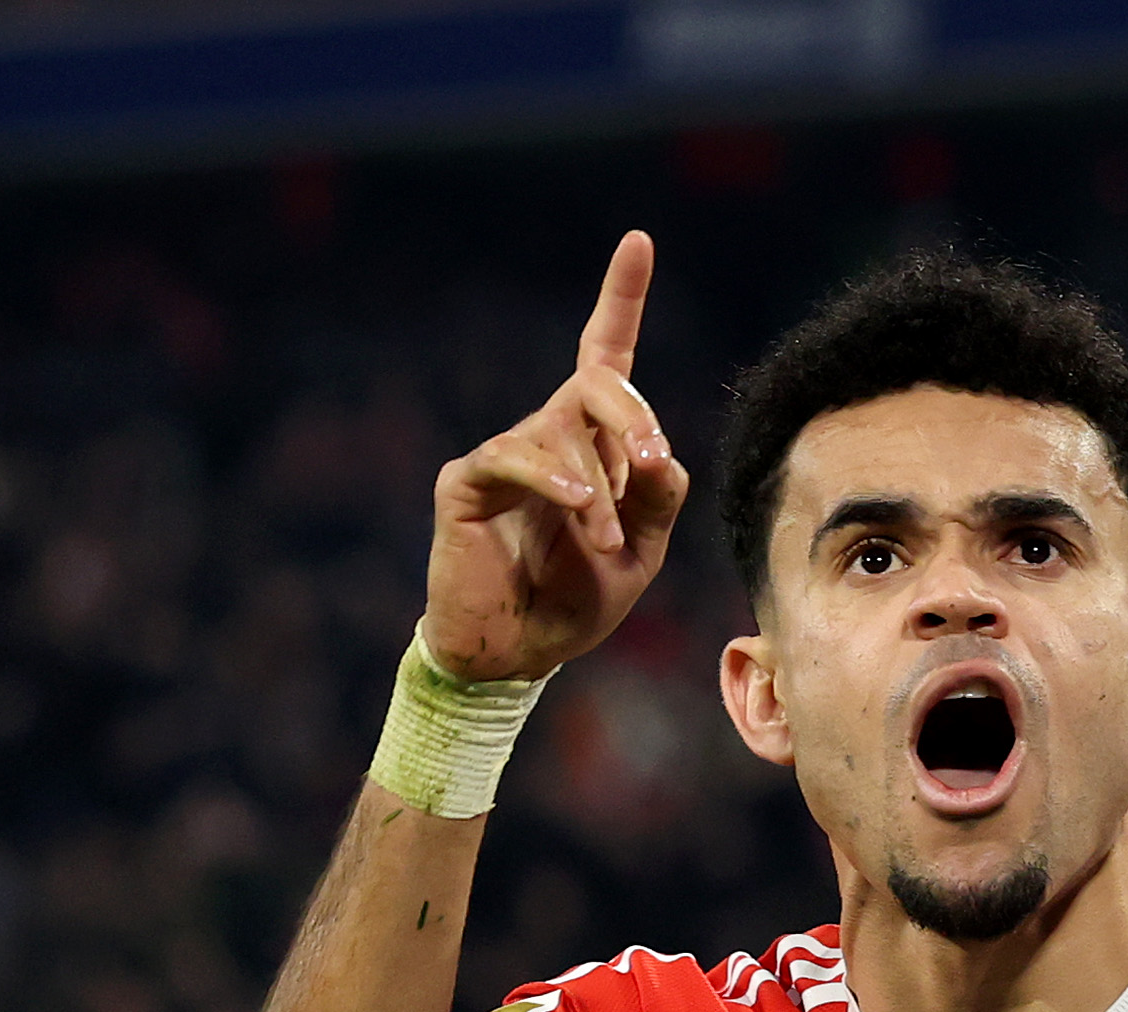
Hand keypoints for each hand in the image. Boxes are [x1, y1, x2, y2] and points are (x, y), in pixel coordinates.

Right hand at [420, 231, 689, 681]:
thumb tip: (661, 452)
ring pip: (562, 433)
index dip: (621, 298)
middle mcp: (548, 435)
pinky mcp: (466, 481)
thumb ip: (657, 501)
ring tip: (604, 544)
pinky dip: (554, 482)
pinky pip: (513, 459)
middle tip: (651, 463)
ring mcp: (505, 454)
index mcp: (593, 445)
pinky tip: (577, 509)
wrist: (516, 653)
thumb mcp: (642, 554)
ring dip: (596, 492)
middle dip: (634, 417)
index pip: (605, 356)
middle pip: (596, 384)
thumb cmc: (576, 600)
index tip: (638, 241)